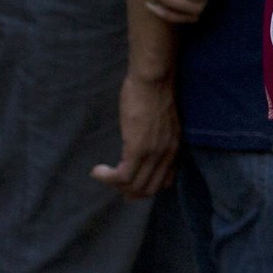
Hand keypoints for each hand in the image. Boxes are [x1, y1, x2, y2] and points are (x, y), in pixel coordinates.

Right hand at [91, 72, 180, 198]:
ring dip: (115, 186)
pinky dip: (108, 178)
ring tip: (102, 175)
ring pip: (135, 186)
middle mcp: (167, 156)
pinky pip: (123, 176)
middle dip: (129, 192)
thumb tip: (144, 144)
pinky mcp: (137, 148)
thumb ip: (159, 138)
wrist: (154, 81)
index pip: (164, 182)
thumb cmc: (154, 95)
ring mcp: (153, 154)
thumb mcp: (163, 122)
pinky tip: (97, 171)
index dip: (144, 187)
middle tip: (113, 183)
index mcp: (175, 150)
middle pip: (148, 189)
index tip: (129, 182)